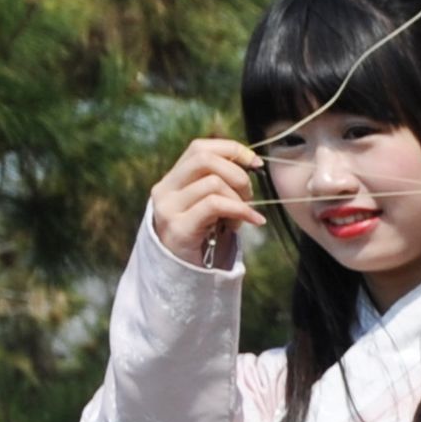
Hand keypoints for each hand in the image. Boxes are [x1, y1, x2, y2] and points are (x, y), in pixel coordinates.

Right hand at [147, 136, 261, 270]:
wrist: (181, 274)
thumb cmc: (202, 236)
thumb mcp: (208, 204)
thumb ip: (219, 182)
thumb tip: (251, 161)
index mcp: (172, 179)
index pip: (200, 147)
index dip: (231, 149)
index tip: (255, 163)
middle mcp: (165, 190)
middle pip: (204, 158)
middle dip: (237, 173)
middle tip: (249, 196)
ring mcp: (168, 208)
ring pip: (214, 183)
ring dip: (240, 199)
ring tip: (242, 218)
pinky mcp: (179, 228)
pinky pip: (215, 205)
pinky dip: (241, 210)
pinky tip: (254, 221)